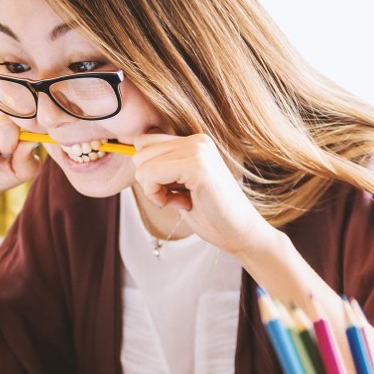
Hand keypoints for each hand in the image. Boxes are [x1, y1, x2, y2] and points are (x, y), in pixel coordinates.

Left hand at [131, 133, 274, 256]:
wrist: (241, 234)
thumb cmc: (211, 215)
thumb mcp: (181, 185)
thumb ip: (162, 168)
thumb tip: (132, 155)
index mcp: (194, 142)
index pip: (144, 143)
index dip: (149, 172)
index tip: (172, 190)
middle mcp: (197, 140)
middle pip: (139, 152)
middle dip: (149, 181)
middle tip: (176, 198)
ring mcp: (198, 150)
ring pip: (142, 164)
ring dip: (154, 190)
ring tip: (182, 200)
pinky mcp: (197, 166)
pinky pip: (151, 175)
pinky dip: (158, 196)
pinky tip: (182, 204)